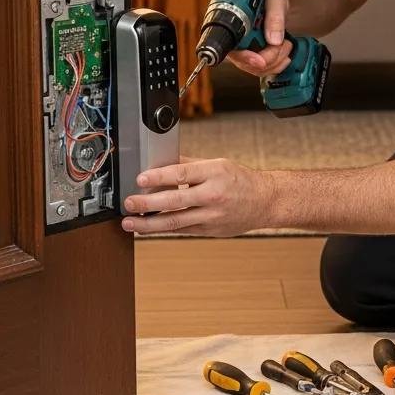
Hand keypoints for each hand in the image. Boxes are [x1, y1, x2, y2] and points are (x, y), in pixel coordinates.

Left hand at [120, 156, 270, 235]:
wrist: (264, 201)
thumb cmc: (240, 180)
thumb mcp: (218, 164)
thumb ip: (190, 165)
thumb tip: (161, 164)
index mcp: (215, 173)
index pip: (182, 174)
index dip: (159, 177)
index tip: (140, 178)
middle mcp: (213, 195)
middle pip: (175, 201)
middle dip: (147, 203)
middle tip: (129, 203)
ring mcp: (212, 216)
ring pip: (175, 222)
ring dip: (149, 223)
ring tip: (130, 223)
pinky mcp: (209, 230)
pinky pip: (182, 230)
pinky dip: (163, 229)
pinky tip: (148, 228)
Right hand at [226, 0, 292, 77]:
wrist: (279, 4)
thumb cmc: (273, 0)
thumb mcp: (276, 3)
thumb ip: (274, 18)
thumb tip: (273, 40)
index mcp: (234, 26)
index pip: (233, 51)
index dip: (246, 58)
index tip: (260, 60)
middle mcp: (236, 41)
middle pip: (247, 64)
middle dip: (269, 58)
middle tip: (283, 44)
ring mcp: (246, 51)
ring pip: (257, 69)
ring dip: (276, 61)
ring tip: (285, 44)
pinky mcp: (256, 57)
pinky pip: (265, 70)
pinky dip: (278, 65)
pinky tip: (285, 53)